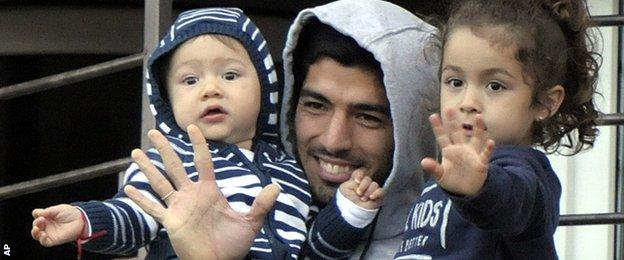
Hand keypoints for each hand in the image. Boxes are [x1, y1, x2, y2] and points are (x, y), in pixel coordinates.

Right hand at [31, 204, 84, 246]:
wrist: (81, 220)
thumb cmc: (71, 213)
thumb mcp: (58, 209)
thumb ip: (47, 211)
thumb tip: (36, 213)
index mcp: (47, 217)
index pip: (37, 216)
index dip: (36, 214)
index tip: (39, 213)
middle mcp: (47, 225)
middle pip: (36, 225)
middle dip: (36, 223)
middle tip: (42, 219)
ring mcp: (50, 232)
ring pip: (37, 235)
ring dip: (35, 232)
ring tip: (37, 228)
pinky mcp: (54, 240)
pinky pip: (44, 242)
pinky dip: (42, 239)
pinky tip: (43, 235)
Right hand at [124, 125, 279, 259]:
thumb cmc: (233, 245)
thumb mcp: (251, 222)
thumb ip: (262, 204)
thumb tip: (276, 187)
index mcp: (209, 191)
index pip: (203, 161)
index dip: (198, 144)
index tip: (192, 127)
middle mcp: (191, 195)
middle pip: (175, 166)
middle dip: (165, 149)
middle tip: (155, 131)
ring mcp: (179, 207)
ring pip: (161, 182)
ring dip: (148, 168)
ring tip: (136, 152)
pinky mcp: (171, 221)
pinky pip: (153, 208)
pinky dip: (141, 200)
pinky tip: (128, 189)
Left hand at [338, 170, 383, 208]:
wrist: (351, 211)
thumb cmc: (346, 200)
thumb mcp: (345, 188)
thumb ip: (352, 181)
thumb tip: (360, 180)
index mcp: (357, 181)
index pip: (361, 173)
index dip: (360, 175)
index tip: (357, 180)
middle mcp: (365, 185)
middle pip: (368, 178)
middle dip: (363, 185)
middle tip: (359, 193)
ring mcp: (372, 191)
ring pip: (374, 184)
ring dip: (368, 191)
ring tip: (363, 198)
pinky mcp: (378, 197)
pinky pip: (382, 191)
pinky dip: (377, 193)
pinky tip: (371, 197)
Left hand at [421, 108, 494, 195]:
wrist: (466, 191)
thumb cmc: (452, 180)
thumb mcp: (441, 175)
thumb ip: (433, 168)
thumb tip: (423, 162)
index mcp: (449, 151)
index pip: (442, 137)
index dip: (438, 127)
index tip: (433, 115)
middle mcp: (461, 149)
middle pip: (457, 133)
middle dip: (453, 122)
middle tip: (449, 108)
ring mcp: (472, 154)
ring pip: (475, 138)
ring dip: (478, 129)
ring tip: (479, 117)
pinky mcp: (481, 162)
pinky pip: (485, 154)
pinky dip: (488, 148)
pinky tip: (491, 142)